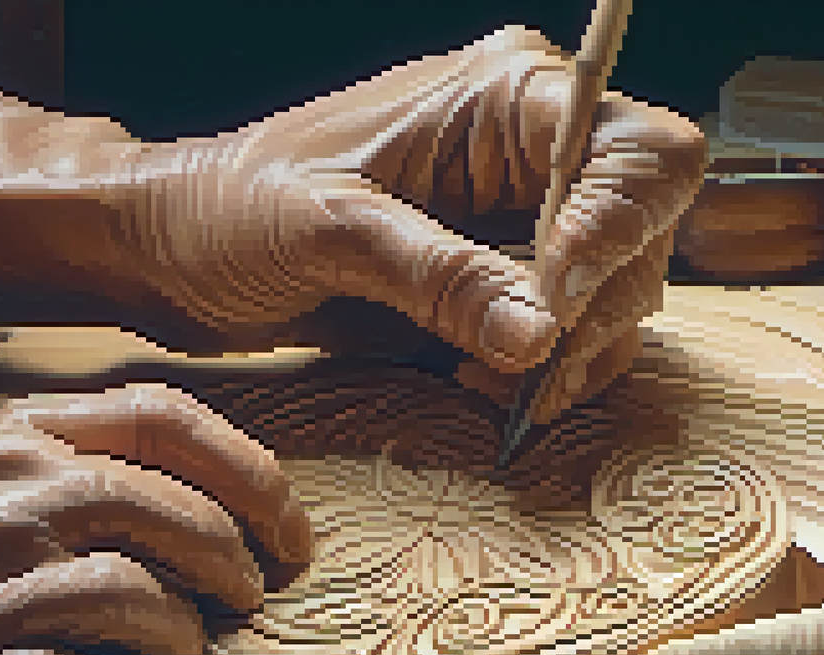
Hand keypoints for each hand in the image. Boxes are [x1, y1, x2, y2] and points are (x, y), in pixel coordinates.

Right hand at [0, 384, 310, 654]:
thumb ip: (68, 463)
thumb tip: (192, 497)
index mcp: (11, 442)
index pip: (167, 421)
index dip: (254, 473)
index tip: (288, 527)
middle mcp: (1, 504)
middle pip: (170, 513)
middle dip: (236, 560)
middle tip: (254, 596)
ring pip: (134, 600)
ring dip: (181, 634)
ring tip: (181, 652)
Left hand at [96, 25, 705, 422]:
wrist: (179, 253)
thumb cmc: (235, 207)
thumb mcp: (330, 231)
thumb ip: (438, 276)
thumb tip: (541, 335)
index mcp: (504, 97)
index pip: (636, 149)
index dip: (620, 225)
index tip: (556, 300)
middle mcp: (531, 152)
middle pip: (643, 230)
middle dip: (597, 308)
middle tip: (529, 369)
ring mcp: (521, 219)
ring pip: (619, 291)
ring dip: (572, 354)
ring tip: (493, 388)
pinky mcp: (501, 279)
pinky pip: (572, 332)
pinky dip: (548, 373)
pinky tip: (488, 389)